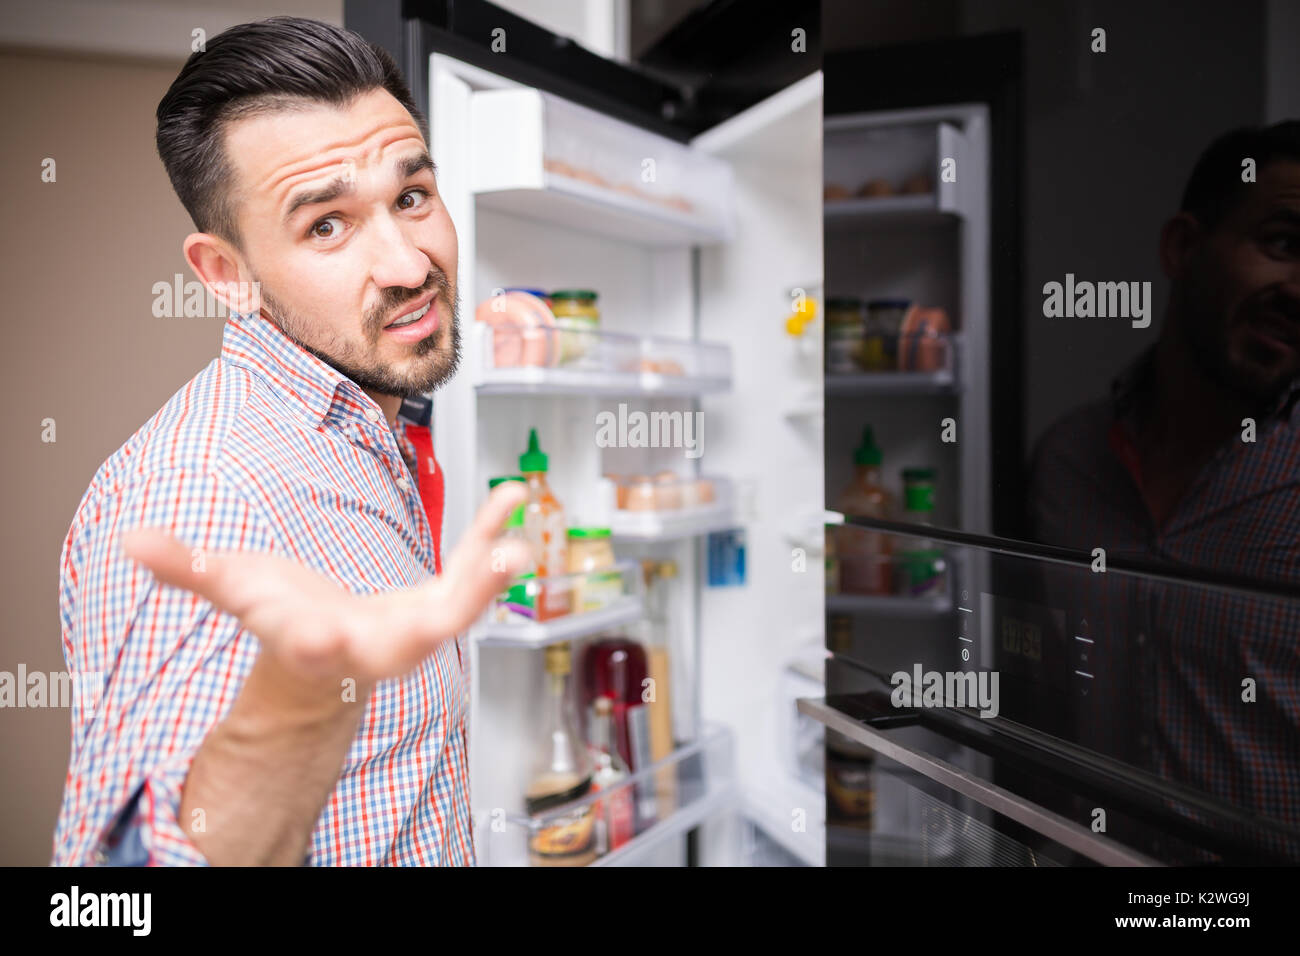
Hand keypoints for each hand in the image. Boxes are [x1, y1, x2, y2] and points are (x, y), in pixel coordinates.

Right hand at [121, 482, 531, 689]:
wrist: (325, 659)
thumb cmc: (280, 620)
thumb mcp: (233, 591)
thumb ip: (187, 568)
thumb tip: (130, 541)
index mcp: (315, 645)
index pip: (312, 649)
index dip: (314, 642)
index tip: (318, 635)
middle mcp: (375, 647)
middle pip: (417, 634)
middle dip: (453, 607)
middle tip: (491, 568)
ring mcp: (415, 632)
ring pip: (459, 606)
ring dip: (489, 569)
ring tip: (518, 529)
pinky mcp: (438, 606)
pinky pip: (470, 573)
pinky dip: (490, 537)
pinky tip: (512, 499)